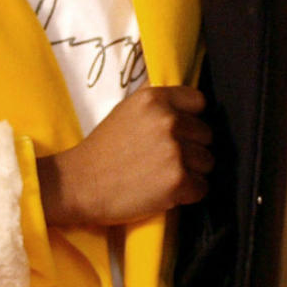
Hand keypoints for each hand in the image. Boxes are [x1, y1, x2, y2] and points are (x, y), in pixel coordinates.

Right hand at [37, 84, 211, 226]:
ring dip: (192, 172)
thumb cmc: (103, 149)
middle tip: (167, 159)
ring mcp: (174, 150)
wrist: (79, 184)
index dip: (192, 119)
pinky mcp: (177, 180)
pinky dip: (189, 193)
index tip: (180, 131)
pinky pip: (202, 187)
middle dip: (192, 148)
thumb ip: (157, 101)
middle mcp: (168, 120)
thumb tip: (183, 93)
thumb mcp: (127, 109)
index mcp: (155, 99)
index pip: (199, 102)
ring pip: (207, 161)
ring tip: (165, 176)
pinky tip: (168, 192)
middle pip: (206, 134)